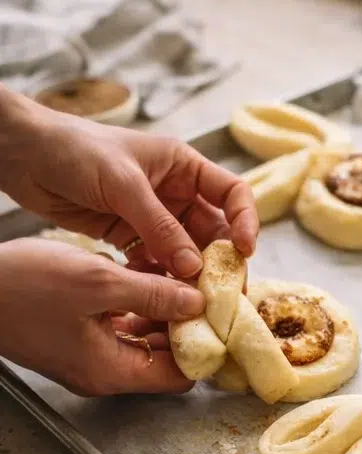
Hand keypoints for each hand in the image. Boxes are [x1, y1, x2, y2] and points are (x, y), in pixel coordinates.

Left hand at [0, 88, 257, 279]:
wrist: (25, 155)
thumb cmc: (76, 150)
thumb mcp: (123, 184)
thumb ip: (159, 226)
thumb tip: (193, 266)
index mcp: (183, 165)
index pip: (231, 192)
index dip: (245, 221)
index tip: (245, 251)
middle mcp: (173, 191)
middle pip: (211, 229)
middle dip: (217, 260)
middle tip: (221, 293)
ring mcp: (149, 215)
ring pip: (183, 251)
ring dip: (187, 275)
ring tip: (189, 303)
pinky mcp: (125, 235)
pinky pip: (153, 261)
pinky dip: (157, 278)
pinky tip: (155, 296)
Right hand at [0, 238, 204, 395]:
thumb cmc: (26, 289)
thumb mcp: (99, 283)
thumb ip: (153, 294)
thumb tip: (197, 302)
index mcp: (112, 370)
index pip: (179, 376)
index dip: (206, 347)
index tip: (224, 312)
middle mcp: (103, 370)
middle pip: (165, 358)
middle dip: (190, 325)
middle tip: (212, 288)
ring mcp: (88, 354)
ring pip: (144, 338)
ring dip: (165, 311)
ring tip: (187, 275)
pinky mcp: (76, 336)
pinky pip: (120, 325)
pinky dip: (139, 304)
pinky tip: (149, 273)